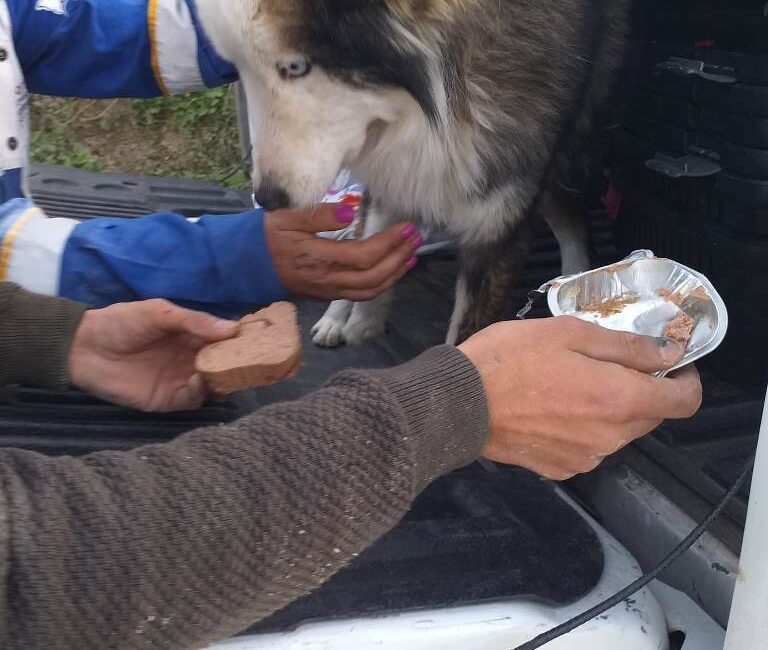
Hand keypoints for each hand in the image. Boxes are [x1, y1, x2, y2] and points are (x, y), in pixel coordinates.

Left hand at [68, 299, 238, 411]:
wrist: (83, 348)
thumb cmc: (121, 322)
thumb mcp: (159, 312)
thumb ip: (194, 321)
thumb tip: (233, 328)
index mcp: (192, 335)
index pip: (224, 340)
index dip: (240, 341)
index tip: (259, 340)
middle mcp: (192, 358)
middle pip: (223, 364)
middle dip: (237, 364)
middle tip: (252, 362)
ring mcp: (181, 380)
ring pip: (213, 384)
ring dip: (222, 380)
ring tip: (226, 372)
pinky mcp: (169, 399)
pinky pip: (193, 400)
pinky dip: (201, 392)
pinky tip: (200, 381)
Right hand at [264, 203, 420, 300]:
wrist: (242, 267)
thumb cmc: (263, 237)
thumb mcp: (285, 217)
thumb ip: (318, 214)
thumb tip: (349, 211)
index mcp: (318, 258)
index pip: (364, 256)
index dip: (389, 244)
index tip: (407, 228)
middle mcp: (327, 280)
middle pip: (373, 277)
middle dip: (399, 258)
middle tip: (416, 238)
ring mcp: (327, 290)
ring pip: (370, 290)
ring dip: (395, 273)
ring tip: (411, 255)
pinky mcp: (326, 294)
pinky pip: (361, 294)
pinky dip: (382, 283)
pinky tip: (391, 270)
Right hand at [459, 316, 701, 479]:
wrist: (458, 405)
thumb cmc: (510, 359)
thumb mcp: (569, 333)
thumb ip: (626, 346)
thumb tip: (668, 352)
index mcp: (620, 399)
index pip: (684, 401)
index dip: (684, 379)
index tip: (666, 363)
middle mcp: (611, 437)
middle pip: (650, 416)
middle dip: (639, 389)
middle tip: (601, 364)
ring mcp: (585, 458)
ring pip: (617, 431)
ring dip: (607, 409)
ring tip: (566, 385)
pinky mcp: (560, 469)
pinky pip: (587, 447)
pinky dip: (580, 429)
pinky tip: (549, 410)